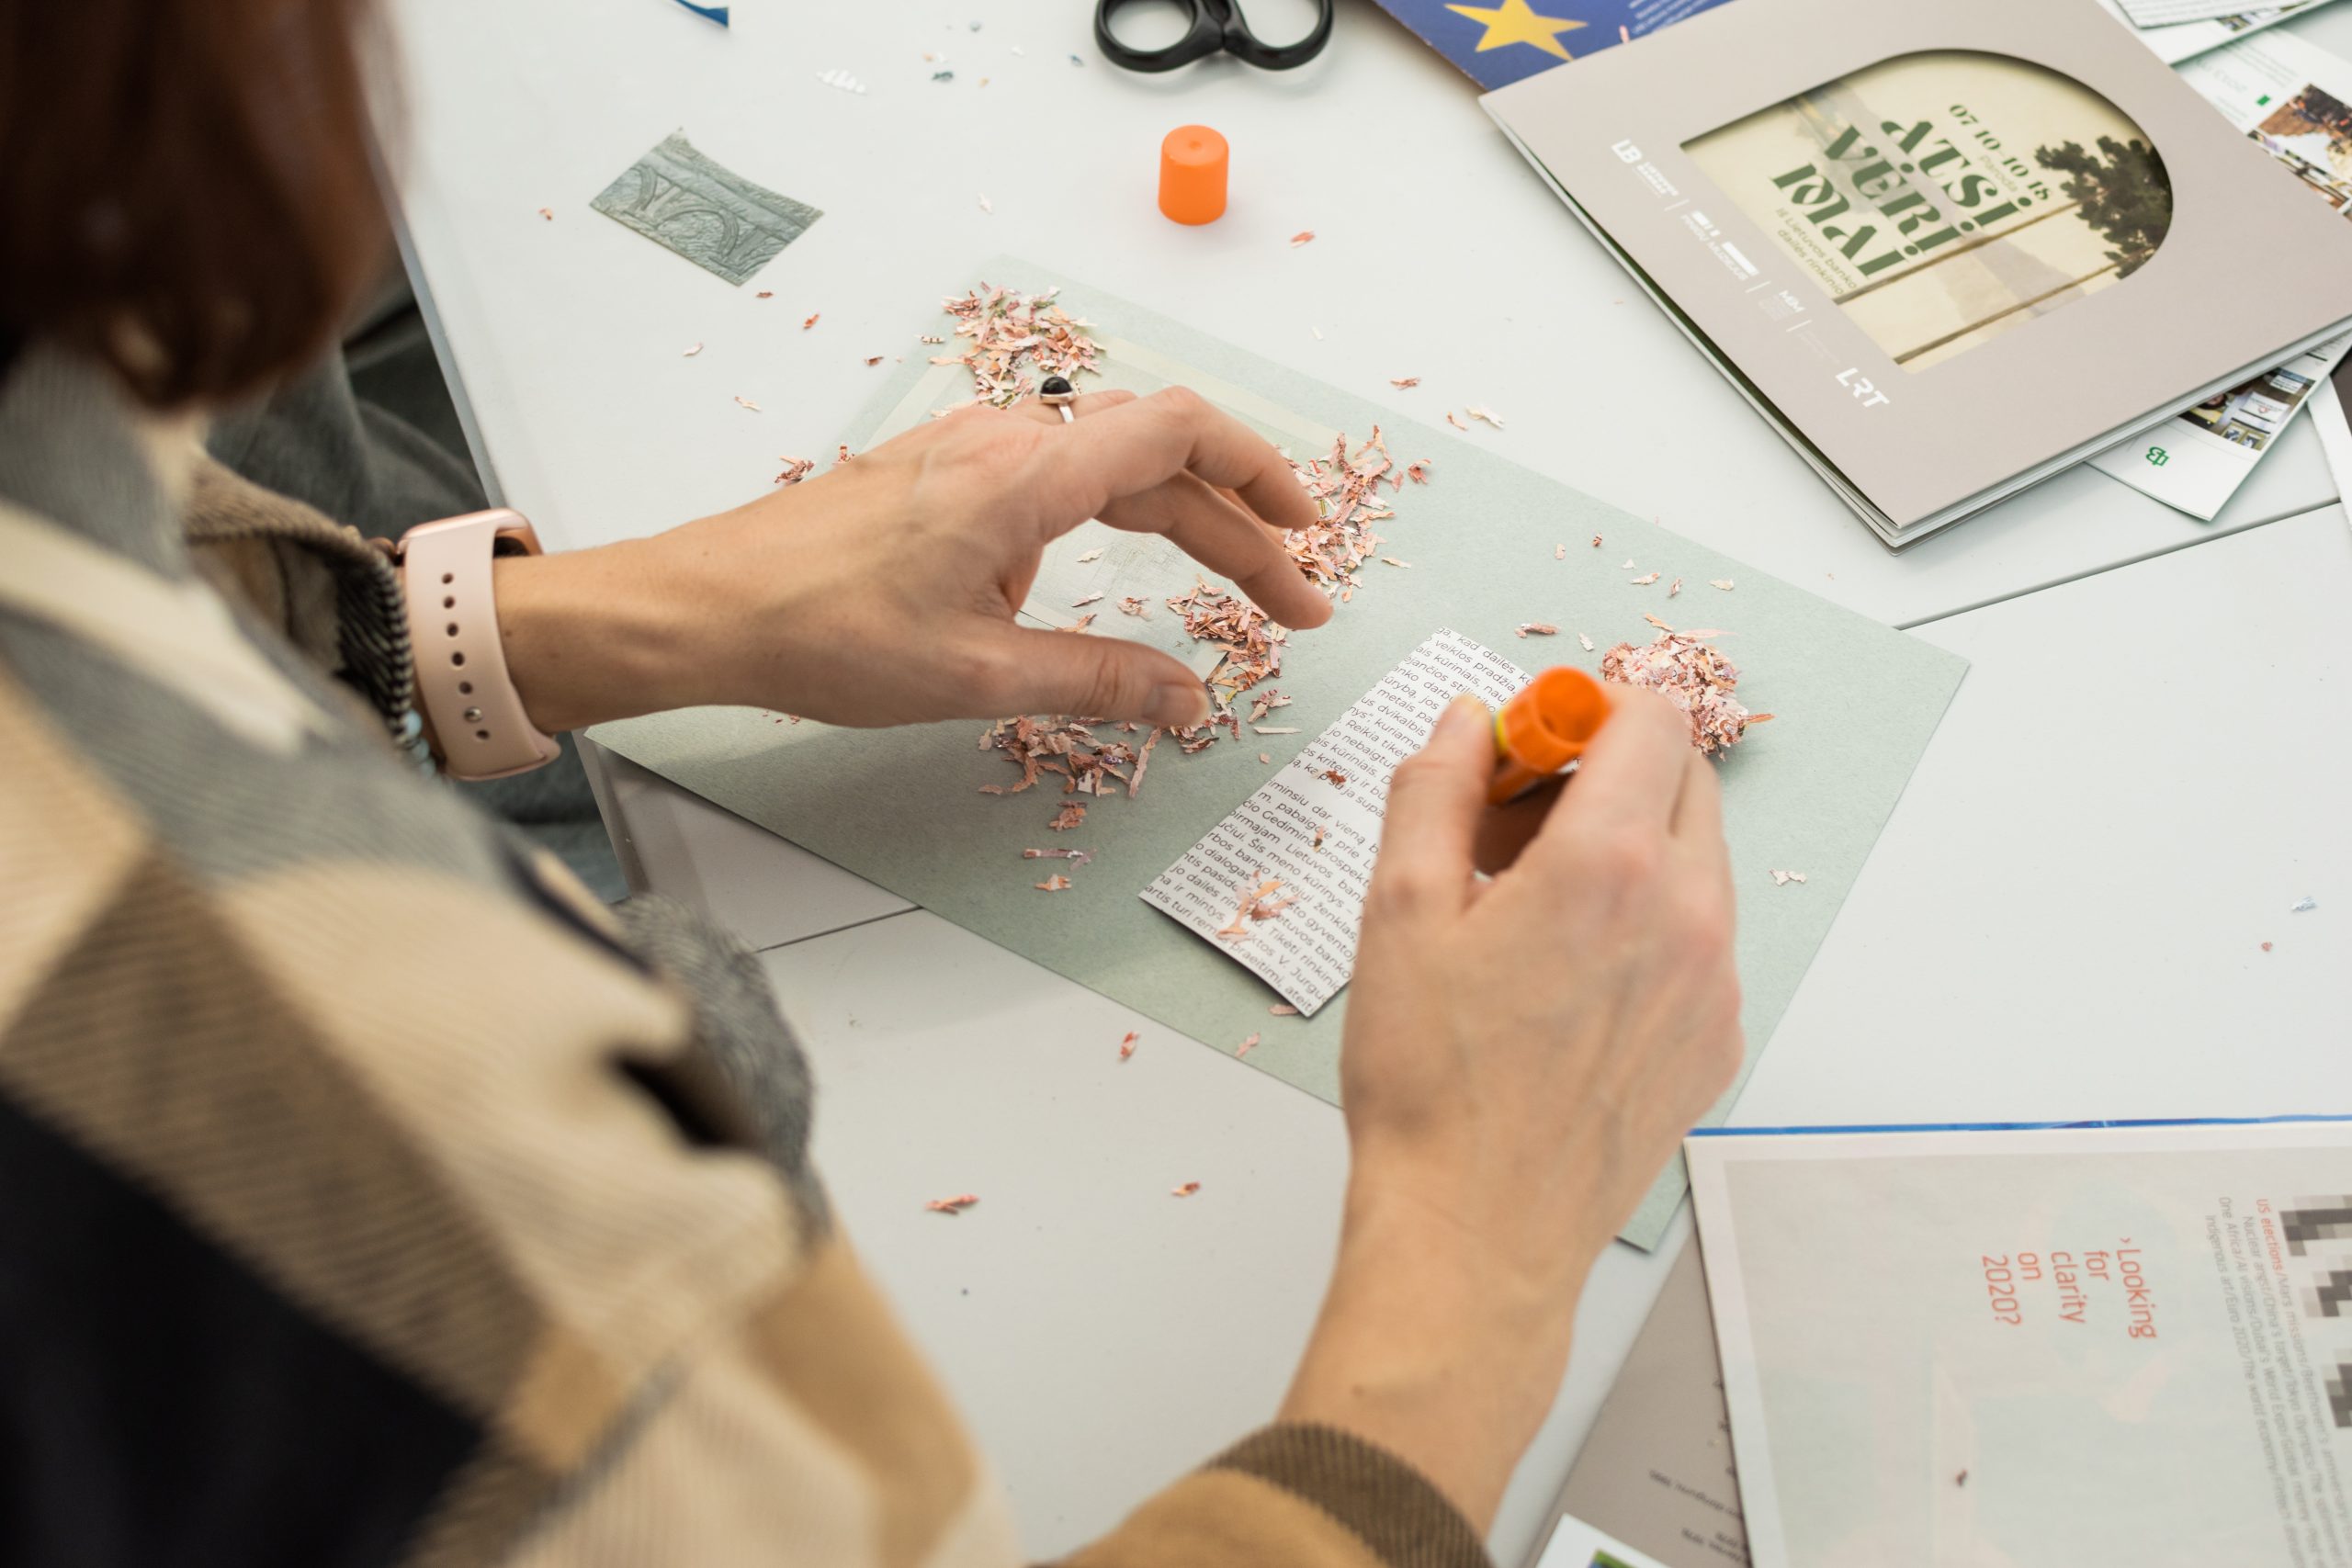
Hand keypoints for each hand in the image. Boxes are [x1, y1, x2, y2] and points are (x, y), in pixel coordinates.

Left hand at [490, 387, 1328, 732]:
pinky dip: (1112, 518)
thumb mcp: (975, 675)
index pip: (1181, 434)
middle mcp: (1005, 442)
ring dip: (1180, 522)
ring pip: (1109, 466)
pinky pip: (1054, 478)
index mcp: (1025, 477)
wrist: (702, 608)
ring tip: (1228, 588)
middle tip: (1293, 603)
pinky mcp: (941, 475)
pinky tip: (1092, 587)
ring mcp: (969, 451)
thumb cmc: (818, 632)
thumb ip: (1097, 681)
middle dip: (1239, 527)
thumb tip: (1189, 701)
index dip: (1263, 476)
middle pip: (1160, 459)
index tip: (1308, 537)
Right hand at [1279, 690, 1742, 1528]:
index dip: (1585, 708)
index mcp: (1612, 866)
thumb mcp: (1398, 910)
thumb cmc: (1430, 1084)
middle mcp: (1688, 914)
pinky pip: (1698, 937)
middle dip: (1605, 768)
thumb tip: (1466, 722)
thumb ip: (1436, 787)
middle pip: (1682, 779)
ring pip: (1694, 858)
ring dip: (1625, 843)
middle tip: (1515, 816)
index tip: (1527, 740)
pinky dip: (1644, 919)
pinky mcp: (1717, 1040)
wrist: (1475, 1233)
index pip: (1650, 720)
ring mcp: (1715, 983)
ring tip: (1529, 903)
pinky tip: (1563, 972)